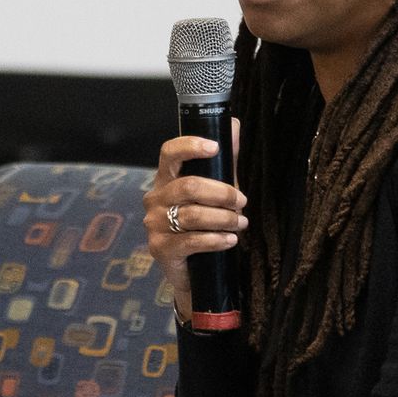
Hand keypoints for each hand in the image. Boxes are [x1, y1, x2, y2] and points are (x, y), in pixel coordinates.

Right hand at [144, 122, 245, 315]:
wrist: (193, 272)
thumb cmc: (204, 225)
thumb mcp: (215, 191)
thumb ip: (224, 161)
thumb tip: (232, 124)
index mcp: (166, 179)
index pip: (169, 153)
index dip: (190, 146)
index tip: (215, 147)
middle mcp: (155, 198)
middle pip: (189, 186)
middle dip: (222, 193)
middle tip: (243, 202)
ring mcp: (154, 224)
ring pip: (193, 214)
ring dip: (224, 218)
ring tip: (241, 223)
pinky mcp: (160, 248)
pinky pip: (192, 240)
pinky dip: (217, 239)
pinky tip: (231, 240)